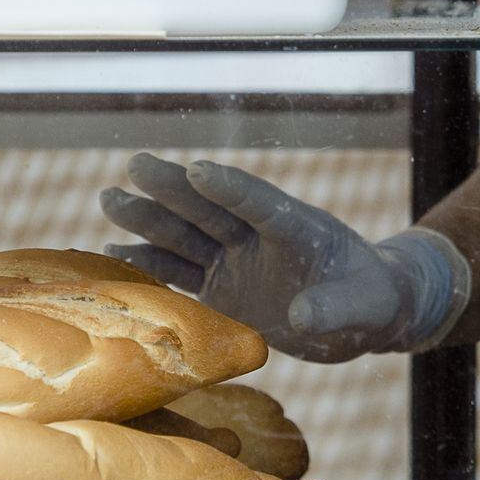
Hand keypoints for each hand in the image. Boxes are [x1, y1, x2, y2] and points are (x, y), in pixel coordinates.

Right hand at [101, 154, 470, 362]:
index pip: (260, 203)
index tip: (200, 170)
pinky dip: (148, 262)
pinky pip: (178, 273)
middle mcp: (258, 238)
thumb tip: (302, 315)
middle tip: (136, 164)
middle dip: (172, 188)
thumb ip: (334, 309)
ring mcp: (236, 260)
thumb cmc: (370, 301)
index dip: (231, 188)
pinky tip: (113, 251)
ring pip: (185, 235)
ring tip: (109, 198)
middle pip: (210, 208)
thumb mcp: (364, 308)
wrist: (358, 313)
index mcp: (299, 229)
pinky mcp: (220, 288)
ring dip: (148, 219)